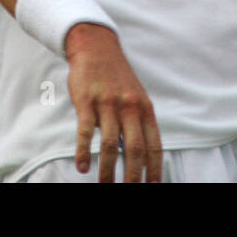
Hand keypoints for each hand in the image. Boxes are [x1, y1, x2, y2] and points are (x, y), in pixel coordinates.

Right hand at [65, 24, 163, 181]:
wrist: (96, 47)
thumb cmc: (117, 76)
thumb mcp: (136, 96)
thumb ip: (140, 121)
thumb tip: (142, 153)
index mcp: (145, 108)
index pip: (153, 144)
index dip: (154, 168)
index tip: (153, 185)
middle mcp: (129, 107)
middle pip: (135, 149)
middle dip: (133, 175)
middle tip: (129, 190)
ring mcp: (108, 104)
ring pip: (111, 144)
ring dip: (108, 169)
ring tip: (105, 185)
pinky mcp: (87, 102)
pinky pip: (86, 132)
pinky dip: (84, 152)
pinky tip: (83, 167)